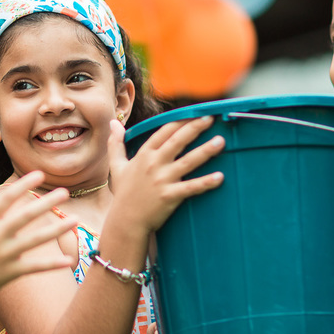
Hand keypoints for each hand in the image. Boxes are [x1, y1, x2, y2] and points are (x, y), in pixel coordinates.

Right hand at [0, 171, 74, 299]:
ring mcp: (4, 255)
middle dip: (46, 203)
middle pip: (25, 216)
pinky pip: (34, 267)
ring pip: (35, 240)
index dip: (23, 185)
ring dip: (57, 229)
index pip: (6, 198)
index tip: (39, 174)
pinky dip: (51, 264)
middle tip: (65, 191)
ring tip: (76, 219)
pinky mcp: (9, 272)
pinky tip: (69, 259)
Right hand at [107, 116, 223, 235]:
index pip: (163, 132)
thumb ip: (116, 143)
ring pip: (188, 162)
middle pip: (177, 141)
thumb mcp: (116, 166)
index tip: (193, 112)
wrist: (126, 221)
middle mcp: (154, 164)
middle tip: (210, 118)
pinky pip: (191, 187)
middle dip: (195, 128)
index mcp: (144, 155)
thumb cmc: (124, 194)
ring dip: (205, 151)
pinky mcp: (170, 196)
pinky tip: (220, 177)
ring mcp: (162, 180)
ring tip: (221, 142)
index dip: (179, 121)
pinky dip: (206, 182)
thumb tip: (112, 123)